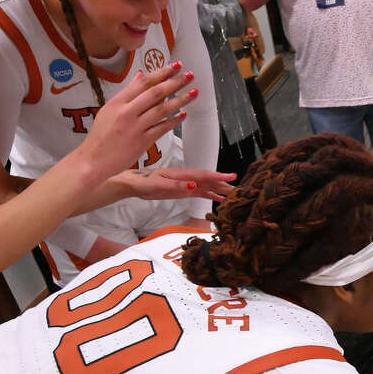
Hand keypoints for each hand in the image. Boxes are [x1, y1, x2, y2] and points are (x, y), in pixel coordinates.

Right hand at [80, 63, 194, 181]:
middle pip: (155, 93)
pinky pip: (162, 128)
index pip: (143, 82)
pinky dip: (174, 121)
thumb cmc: (100, 136)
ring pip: (162, 109)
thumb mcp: (108, 110)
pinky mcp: (142, 142)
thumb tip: (141, 75)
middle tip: (188, 75)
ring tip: (193, 92)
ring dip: (180, 100)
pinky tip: (184, 114)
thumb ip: (126, 93)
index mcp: (117, 102)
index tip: (174, 66)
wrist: (93, 161)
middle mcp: (126, 112)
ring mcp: (135, 127)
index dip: (161, 72)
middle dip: (174, 82)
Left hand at [112, 167, 235, 203]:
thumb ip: (176, 187)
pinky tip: (218, 199)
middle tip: (238, 190)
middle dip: (223, 184)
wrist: (134, 184)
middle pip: (208, 180)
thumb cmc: (144, 182)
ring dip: (219, 190)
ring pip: (206, 186)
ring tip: (232, 195)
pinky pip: (199, 192)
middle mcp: (186, 178)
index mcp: (182, 174)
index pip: (204, 175)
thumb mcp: (159, 185)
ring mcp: (185, 184)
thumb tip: (193, 186)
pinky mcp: (182, 190)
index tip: (232, 177)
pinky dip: (210, 195)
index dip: (218, 176)